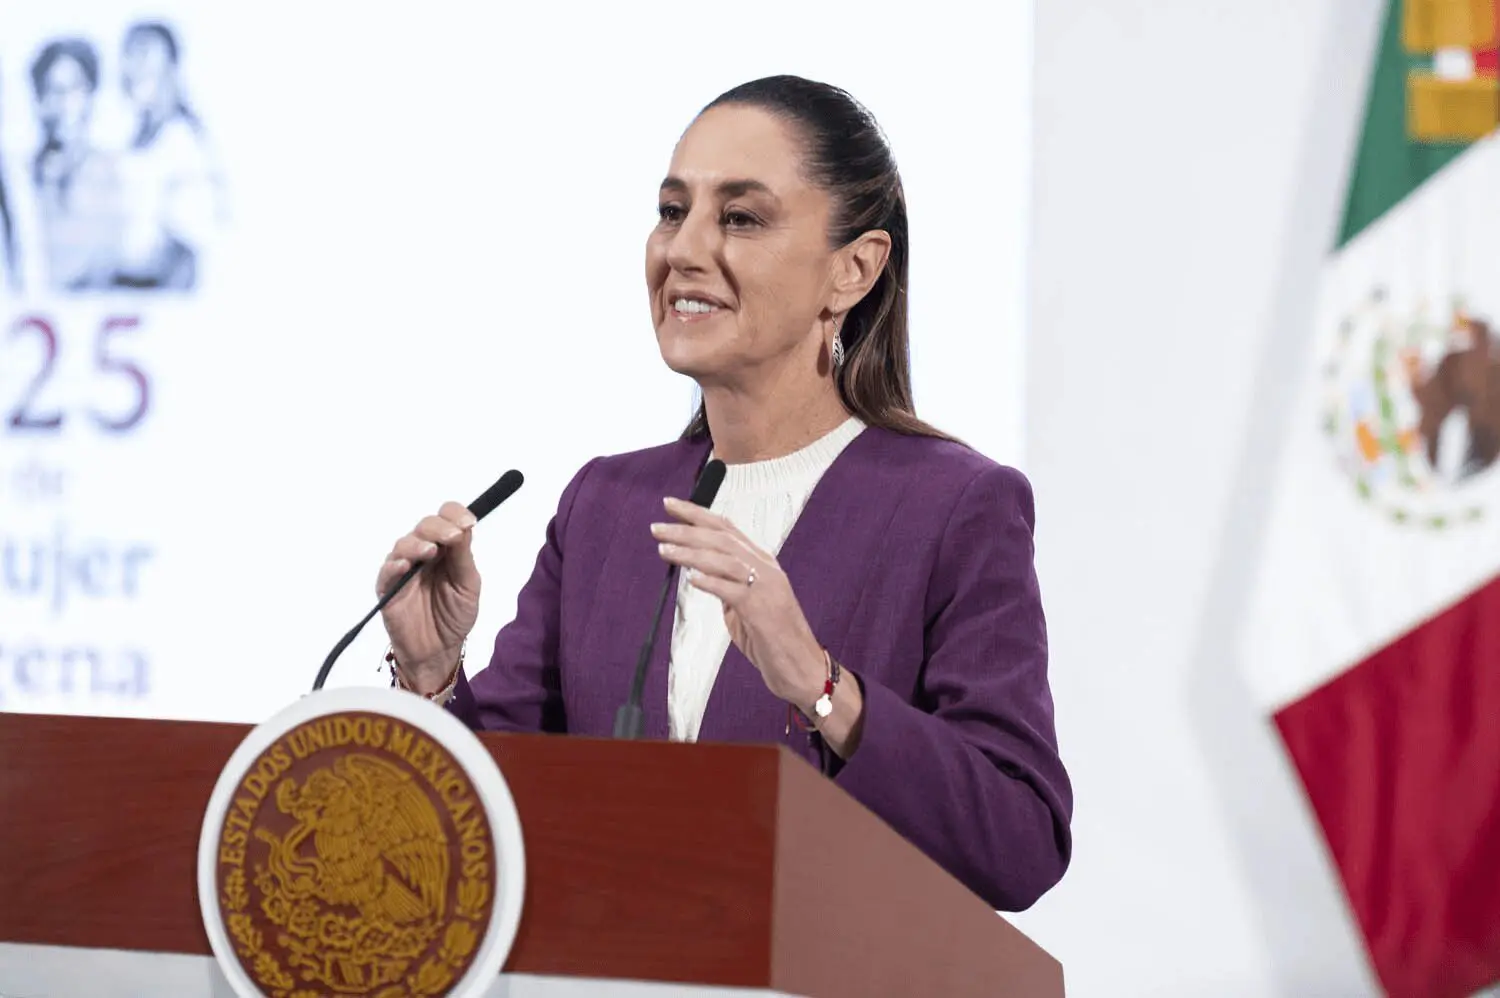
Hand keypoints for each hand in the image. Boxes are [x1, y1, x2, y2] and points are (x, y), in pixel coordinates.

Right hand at [377, 502, 479, 693]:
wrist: (439, 651)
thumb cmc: (455, 616)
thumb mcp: (468, 585)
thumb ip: (463, 557)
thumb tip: (465, 525)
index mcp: (446, 549)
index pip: (445, 519)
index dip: (455, 515)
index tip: (468, 522)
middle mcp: (423, 553)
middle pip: (424, 527)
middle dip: (439, 528)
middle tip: (453, 536)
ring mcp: (403, 569)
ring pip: (404, 544)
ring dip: (417, 544)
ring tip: (430, 551)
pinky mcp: (388, 588)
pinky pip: (386, 572)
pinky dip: (394, 565)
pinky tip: (405, 566)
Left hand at [651, 497, 824, 706]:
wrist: (802, 668)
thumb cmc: (773, 640)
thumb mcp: (746, 606)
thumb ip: (727, 588)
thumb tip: (701, 576)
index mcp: (762, 563)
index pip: (726, 529)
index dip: (697, 514)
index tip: (670, 506)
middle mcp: (766, 568)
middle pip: (721, 538)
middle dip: (686, 529)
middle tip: (656, 528)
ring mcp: (767, 588)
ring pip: (725, 559)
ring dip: (691, 552)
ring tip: (663, 549)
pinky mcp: (763, 611)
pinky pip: (733, 591)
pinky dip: (712, 582)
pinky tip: (692, 578)